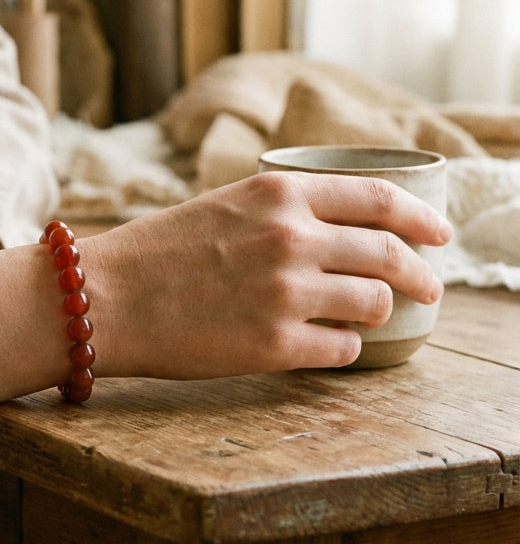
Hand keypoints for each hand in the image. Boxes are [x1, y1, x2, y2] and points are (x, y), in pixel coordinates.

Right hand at [87, 170, 452, 378]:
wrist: (105, 297)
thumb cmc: (159, 251)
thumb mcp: (227, 205)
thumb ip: (285, 210)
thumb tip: (346, 230)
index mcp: (279, 194)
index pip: (379, 197)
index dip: (420, 217)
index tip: (439, 234)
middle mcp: (291, 238)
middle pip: (389, 254)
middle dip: (422, 275)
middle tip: (430, 288)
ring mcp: (286, 293)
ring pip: (374, 305)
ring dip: (378, 312)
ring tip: (362, 316)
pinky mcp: (274, 345)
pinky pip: (342, 349)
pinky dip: (343, 348)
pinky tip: (326, 344)